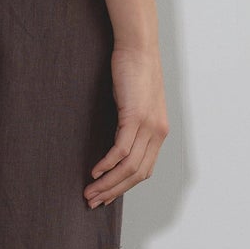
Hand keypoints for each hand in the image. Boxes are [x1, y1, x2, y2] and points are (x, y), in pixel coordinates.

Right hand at [86, 44, 167, 205]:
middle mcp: (158, 133)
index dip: (124, 187)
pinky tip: (95, 171)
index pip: (143, 171)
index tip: (105, 196)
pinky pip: (121, 149)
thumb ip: (131, 125)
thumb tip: (116, 146)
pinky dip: (108, 164)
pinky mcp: (135, 116)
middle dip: (113, 191)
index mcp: (159, 133)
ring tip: (90, 191)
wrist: (139, 48)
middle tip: (93, 201)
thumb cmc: (134, 73)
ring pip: (129, 166)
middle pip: (136, 174)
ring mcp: (148, 125)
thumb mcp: (136, 104)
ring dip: (108, 182)